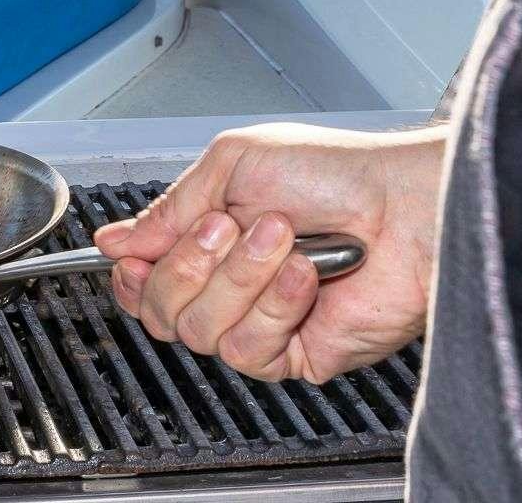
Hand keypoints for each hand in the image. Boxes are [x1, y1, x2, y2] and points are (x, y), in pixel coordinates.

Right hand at [94, 122, 444, 383]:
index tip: (137, 256)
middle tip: (228, 227)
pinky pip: (249, 350)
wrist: (406, 204)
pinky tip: (306, 275)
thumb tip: (115, 242)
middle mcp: (231, 288)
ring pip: (201, 332)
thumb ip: (169, 209)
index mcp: (209, 243)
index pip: (144, 283)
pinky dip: (276, 305)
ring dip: (241, 278)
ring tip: (284, 239)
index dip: (133, 275)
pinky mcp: (295, 355)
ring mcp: (261, 324)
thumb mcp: (232, 166)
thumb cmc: (336, 173)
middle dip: (190, 265)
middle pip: (160, 312)